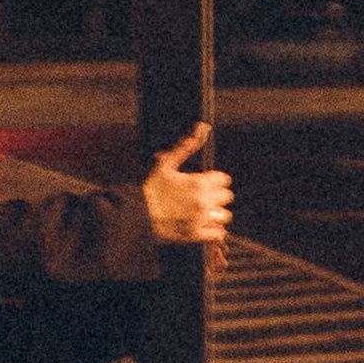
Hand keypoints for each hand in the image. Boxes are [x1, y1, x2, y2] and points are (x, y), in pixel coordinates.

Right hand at [143, 123, 232, 266]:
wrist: (136, 215)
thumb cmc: (149, 188)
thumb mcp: (166, 164)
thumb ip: (187, 146)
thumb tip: (202, 127)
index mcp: (198, 183)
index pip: (224, 180)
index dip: (216, 180)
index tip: (207, 183)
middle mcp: (203, 201)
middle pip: (227, 197)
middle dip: (218, 196)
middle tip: (204, 197)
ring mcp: (200, 219)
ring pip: (225, 216)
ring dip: (217, 213)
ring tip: (204, 212)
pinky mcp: (196, 235)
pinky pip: (218, 234)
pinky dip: (214, 230)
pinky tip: (204, 226)